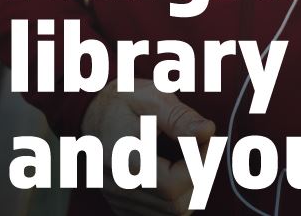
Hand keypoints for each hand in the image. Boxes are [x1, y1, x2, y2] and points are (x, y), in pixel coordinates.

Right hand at [81, 79, 214, 214]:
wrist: (93, 111)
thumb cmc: (125, 100)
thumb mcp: (153, 96)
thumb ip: (179, 117)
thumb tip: (207, 131)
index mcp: (126, 160)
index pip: (172, 185)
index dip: (199, 164)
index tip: (207, 138)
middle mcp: (120, 187)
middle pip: (175, 206)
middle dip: (200, 177)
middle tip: (203, 145)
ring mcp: (119, 199)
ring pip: (170, 214)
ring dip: (192, 189)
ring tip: (192, 156)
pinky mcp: (122, 204)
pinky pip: (158, 214)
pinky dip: (177, 197)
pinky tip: (178, 169)